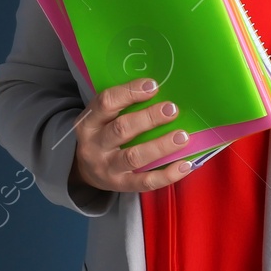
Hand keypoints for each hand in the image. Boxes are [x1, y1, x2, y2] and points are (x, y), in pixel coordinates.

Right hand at [69, 78, 197, 193]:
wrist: (85, 170)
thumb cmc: (102, 135)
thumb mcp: (100, 118)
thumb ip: (121, 105)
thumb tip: (158, 90)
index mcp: (88, 122)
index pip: (106, 102)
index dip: (129, 92)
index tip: (153, 86)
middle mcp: (94, 145)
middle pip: (122, 129)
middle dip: (149, 118)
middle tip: (172, 109)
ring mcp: (107, 168)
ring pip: (134, 157)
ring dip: (161, 146)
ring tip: (182, 136)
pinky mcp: (120, 185)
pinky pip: (146, 182)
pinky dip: (167, 174)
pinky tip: (185, 164)